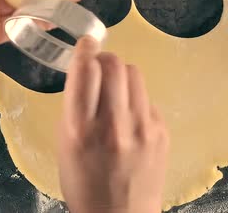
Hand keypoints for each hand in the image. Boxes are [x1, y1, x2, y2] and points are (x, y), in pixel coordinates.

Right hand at [58, 37, 168, 212]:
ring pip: (135, 75)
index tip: (87, 43)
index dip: (85, 50)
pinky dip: (136, 101)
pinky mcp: (162, 132)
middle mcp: (113, 124)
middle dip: (105, 59)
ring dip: (122, 76)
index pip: (85, 71)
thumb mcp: (65, 146)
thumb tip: (86, 74)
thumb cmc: (84, 183)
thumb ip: (75, 107)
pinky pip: (147, 99)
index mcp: (80, 128)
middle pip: (114, 65)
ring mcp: (142, 127)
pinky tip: (131, 120)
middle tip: (101, 65)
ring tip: (117, 91)